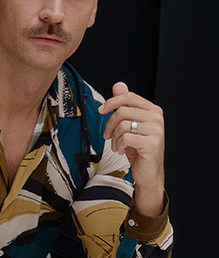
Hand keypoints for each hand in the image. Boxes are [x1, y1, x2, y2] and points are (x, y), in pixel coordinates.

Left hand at [98, 82, 164, 216]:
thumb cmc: (139, 149)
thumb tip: (118, 85)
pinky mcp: (151, 143)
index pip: (129, 97)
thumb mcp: (130, 125)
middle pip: (123, 111)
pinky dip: (119, 145)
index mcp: (152, 110)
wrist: (149, 172)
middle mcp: (156, 118)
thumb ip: (125, 105)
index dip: (112, 101)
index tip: (101, 109)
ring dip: (114, 138)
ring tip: (117, 145)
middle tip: (108, 136)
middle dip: (110, 124)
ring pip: (122, 125)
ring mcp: (156, 130)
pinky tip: (123, 150)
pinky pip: (125, 138)